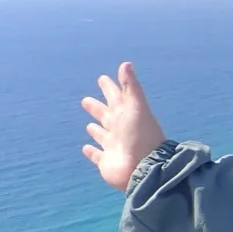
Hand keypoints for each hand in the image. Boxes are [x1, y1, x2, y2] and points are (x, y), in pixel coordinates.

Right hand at [82, 62, 168, 190]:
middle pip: (107, 116)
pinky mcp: (107, 163)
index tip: (102, 78)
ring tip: (89, 124)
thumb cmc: (141, 135)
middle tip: (86, 100)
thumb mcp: (137, 107)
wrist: (145, 168)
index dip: (110, 88)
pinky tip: (86, 148)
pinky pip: (98, 156)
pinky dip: (92, 152)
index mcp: (127, 115)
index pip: (117, 98)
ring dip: (96, 129)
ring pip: (103, 135)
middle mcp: (121, 130)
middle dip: (98, 108)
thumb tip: (126, 63)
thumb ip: (131, 88)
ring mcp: (114, 147)